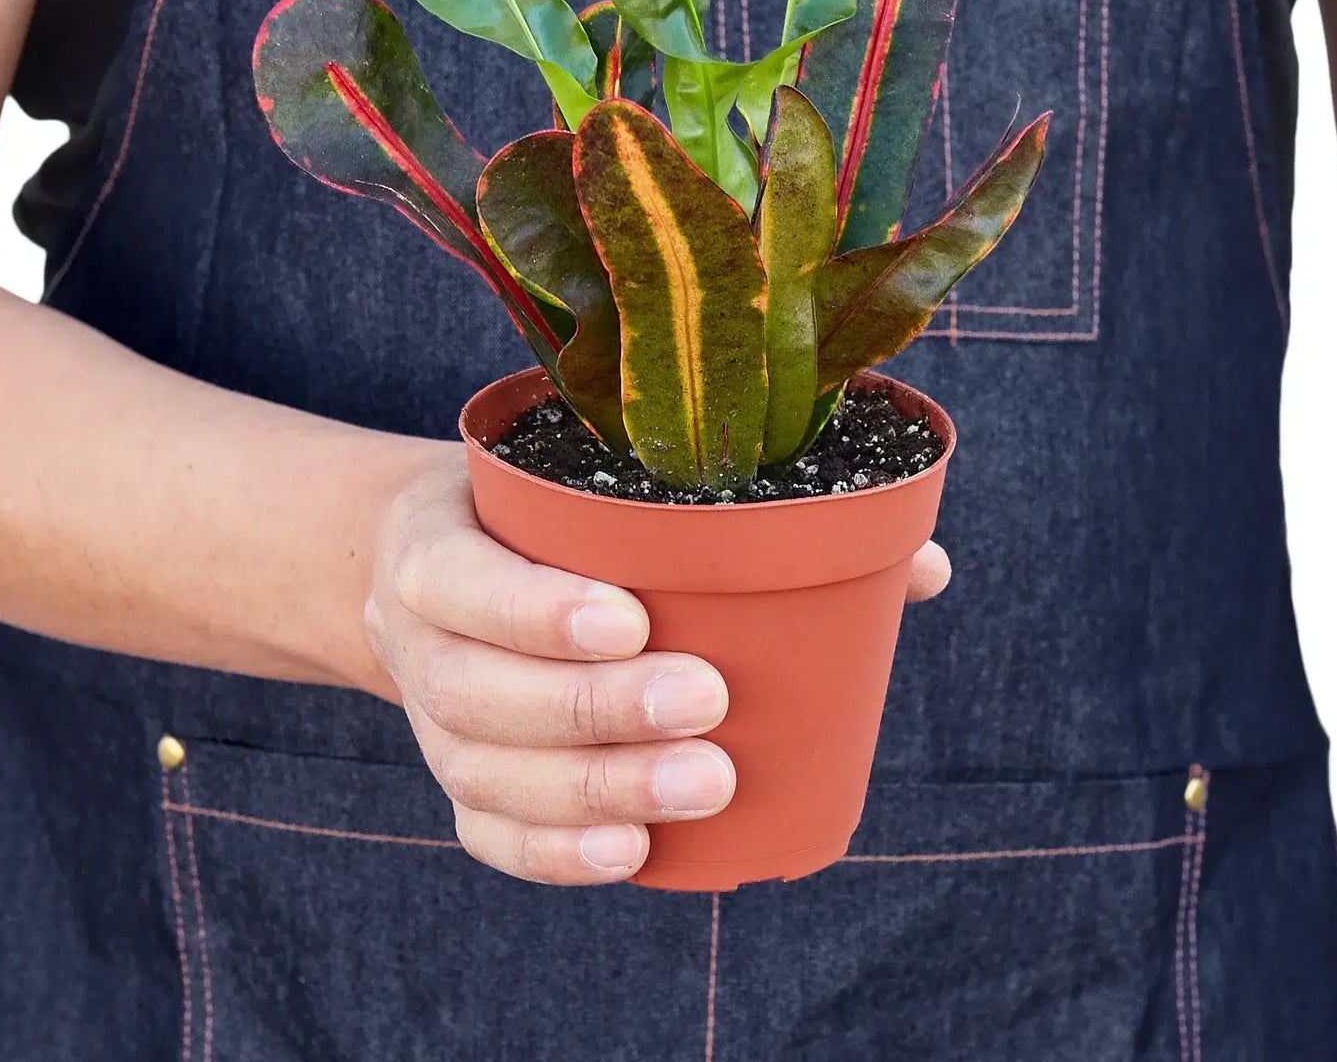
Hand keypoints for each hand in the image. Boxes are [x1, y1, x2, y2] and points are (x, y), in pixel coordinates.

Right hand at [365, 445, 950, 885]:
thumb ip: (731, 511)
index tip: (633, 618)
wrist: (437, 559)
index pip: (458, 578)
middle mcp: (415, 637)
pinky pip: (486, 830)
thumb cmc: (545, 517)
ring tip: (706, 784)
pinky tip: (634, 853)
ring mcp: (427, 716)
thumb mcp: (592, 483)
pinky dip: (554, 852)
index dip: (533, 609)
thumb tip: (920, 564)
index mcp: (432, 541)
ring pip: (488, 769)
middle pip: (479, 691)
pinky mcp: (456, 776)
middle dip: (594, 708)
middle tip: (708, 702)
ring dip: (595, 786)